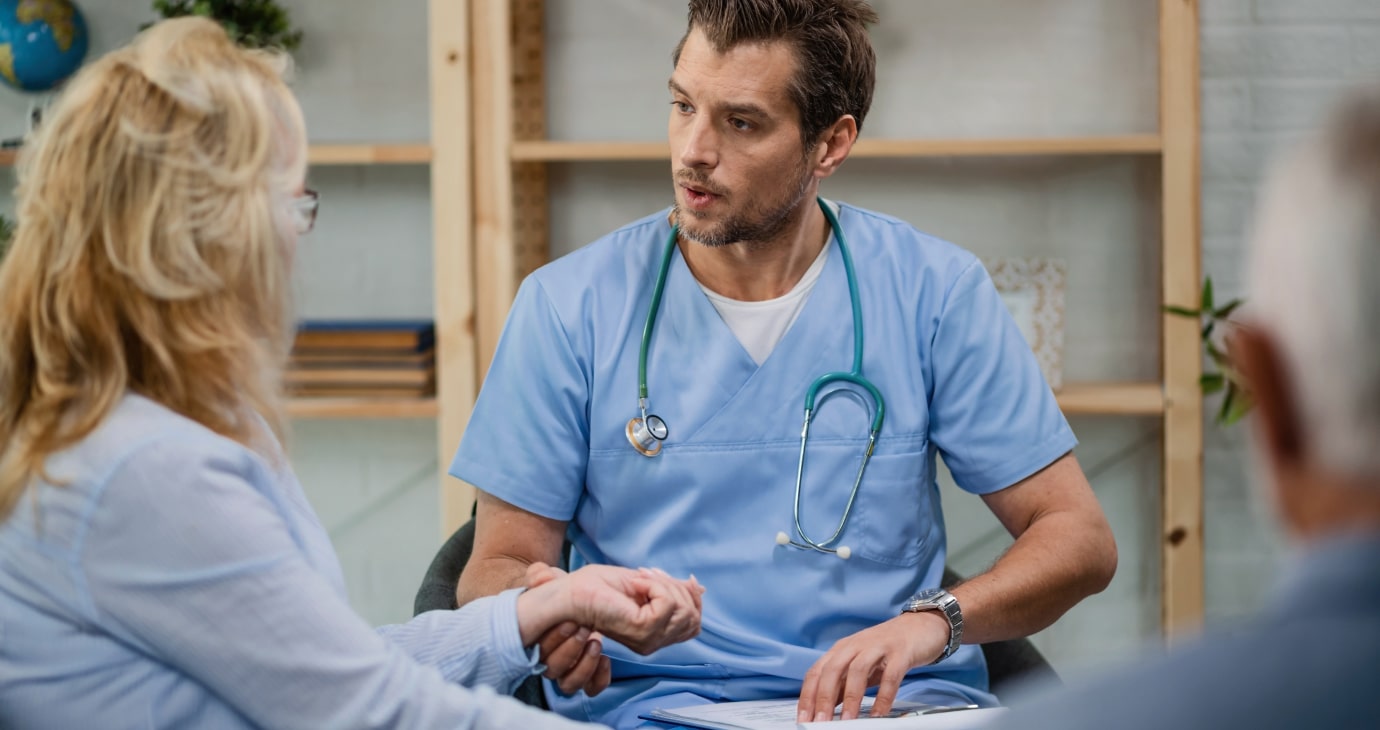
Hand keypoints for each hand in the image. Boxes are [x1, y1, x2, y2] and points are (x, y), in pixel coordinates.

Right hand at [526, 563, 610, 695]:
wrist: (589, 601)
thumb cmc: (570, 593)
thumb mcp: (557, 581)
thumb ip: (542, 576)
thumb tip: (540, 576)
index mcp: (541, 638)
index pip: (537, 650)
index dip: (551, 638)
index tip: (570, 620)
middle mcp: (553, 659)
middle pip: (551, 668)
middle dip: (569, 647)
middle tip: (585, 627)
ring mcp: (570, 670)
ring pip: (568, 683)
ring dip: (583, 663)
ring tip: (596, 641)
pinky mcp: (590, 677)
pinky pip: (591, 689)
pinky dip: (598, 678)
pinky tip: (606, 659)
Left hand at [566, 565, 704, 653]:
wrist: (572, 591)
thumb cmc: (598, 587)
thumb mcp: (644, 583)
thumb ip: (671, 589)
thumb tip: (700, 588)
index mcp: (655, 634)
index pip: (694, 622)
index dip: (689, 596)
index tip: (662, 578)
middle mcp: (654, 642)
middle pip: (693, 616)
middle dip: (676, 588)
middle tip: (646, 576)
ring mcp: (649, 640)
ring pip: (683, 609)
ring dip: (665, 585)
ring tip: (639, 580)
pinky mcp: (642, 631)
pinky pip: (667, 604)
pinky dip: (655, 586)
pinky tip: (636, 585)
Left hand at [796, 612, 948, 721]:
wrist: (920, 626)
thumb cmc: (886, 648)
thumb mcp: (859, 666)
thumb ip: (842, 685)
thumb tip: (824, 709)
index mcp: (841, 650)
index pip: (816, 672)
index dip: (807, 696)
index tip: (803, 718)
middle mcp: (855, 646)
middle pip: (832, 671)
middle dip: (823, 698)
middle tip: (820, 722)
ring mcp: (878, 647)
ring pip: (857, 671)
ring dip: (851, 698)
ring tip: (847, 721)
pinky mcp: (900, 652)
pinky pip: (890, 675)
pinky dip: (884, 695)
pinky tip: (880, 713)